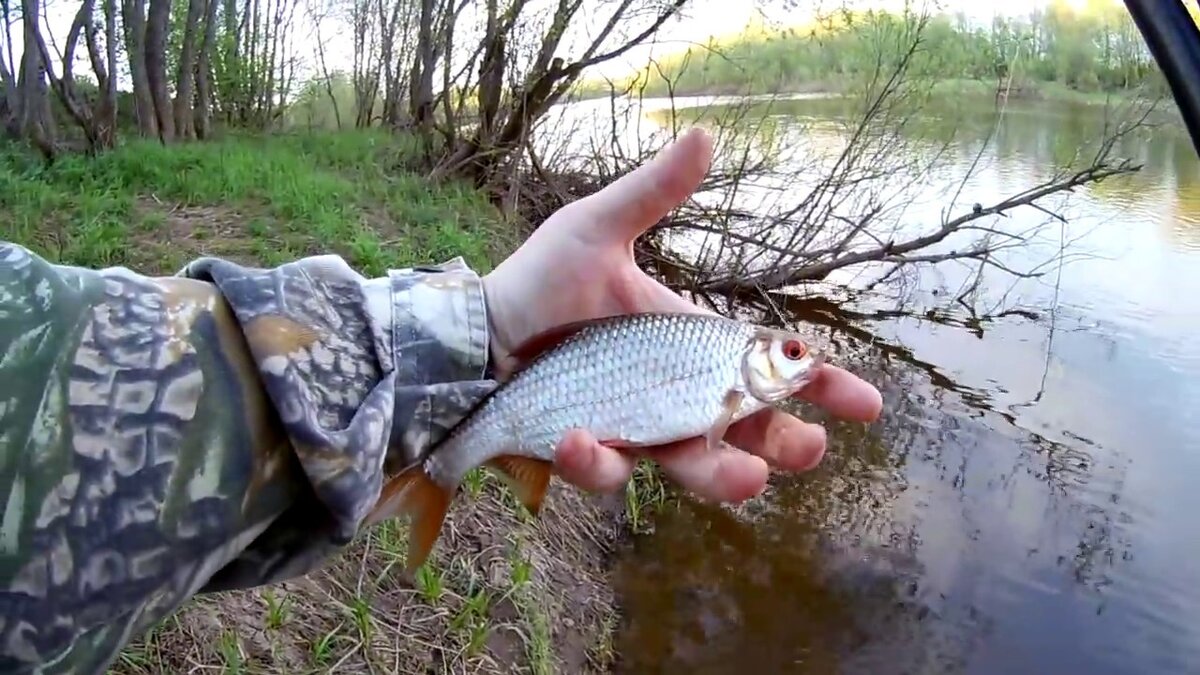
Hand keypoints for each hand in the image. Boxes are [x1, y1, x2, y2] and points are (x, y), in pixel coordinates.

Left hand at [481, 127, 881, 502]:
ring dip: (720, 476)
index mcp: (688, 344)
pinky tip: (580, 434)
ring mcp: (633, 426)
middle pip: (746, 432)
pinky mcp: (587, 449)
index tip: (866, 403)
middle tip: (808, 449)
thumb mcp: (597, 229)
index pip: (766, 367)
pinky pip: (602, 466)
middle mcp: (672, 393)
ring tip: (747, 480)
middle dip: (784, 445)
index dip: (819, 385)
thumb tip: (705, 136)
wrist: (476, 329)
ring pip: (689, 468)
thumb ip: (651, 194)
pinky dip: (595, 457)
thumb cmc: (540, 282)